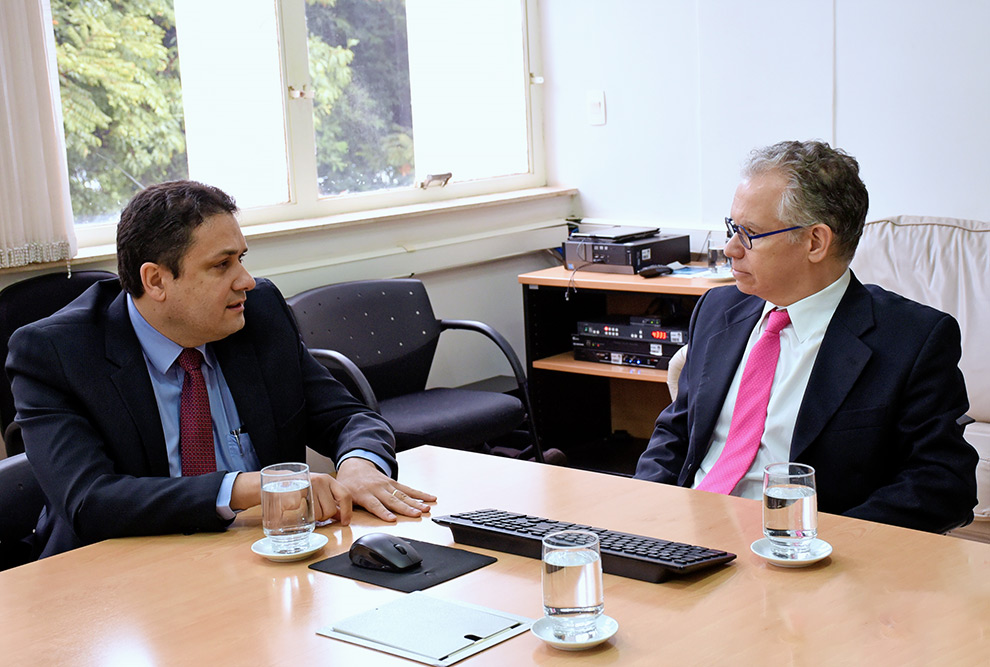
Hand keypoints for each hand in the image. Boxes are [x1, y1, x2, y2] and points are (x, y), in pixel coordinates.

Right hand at [229, 471, 352, 523]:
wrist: (279, 479)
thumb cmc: (301, 487)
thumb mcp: (319, 489)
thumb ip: (331, 500)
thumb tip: (342, 516)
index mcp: (327, 479)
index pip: (344, 495)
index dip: (347, 511)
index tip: (345, 522)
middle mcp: (319, 481)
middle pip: (330, 510)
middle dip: (324, 517)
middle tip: (316, 512)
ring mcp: (307, 487)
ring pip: (317, 514)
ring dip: (313, 518)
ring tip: (306, 509)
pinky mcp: (295, 495)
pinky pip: (304, 513)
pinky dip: (302, 516)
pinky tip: (298, 509)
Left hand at [335, 457, 436, 521]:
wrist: (355, 464)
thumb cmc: (348, 482)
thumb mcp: (342, 494)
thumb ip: (342, 507)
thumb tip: (342, 520)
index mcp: (363, 493)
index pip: (375, 504)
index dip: (383, 512)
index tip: (392, 519)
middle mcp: (377, 488)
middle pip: (393, 500)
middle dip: (406, 508)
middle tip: (417, 514)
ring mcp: (387, 485)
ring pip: (403, 494)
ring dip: (416, 502)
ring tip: (426, 508)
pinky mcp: (393, 483)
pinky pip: (408, 489)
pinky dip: (419, 494)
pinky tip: (429, 498)